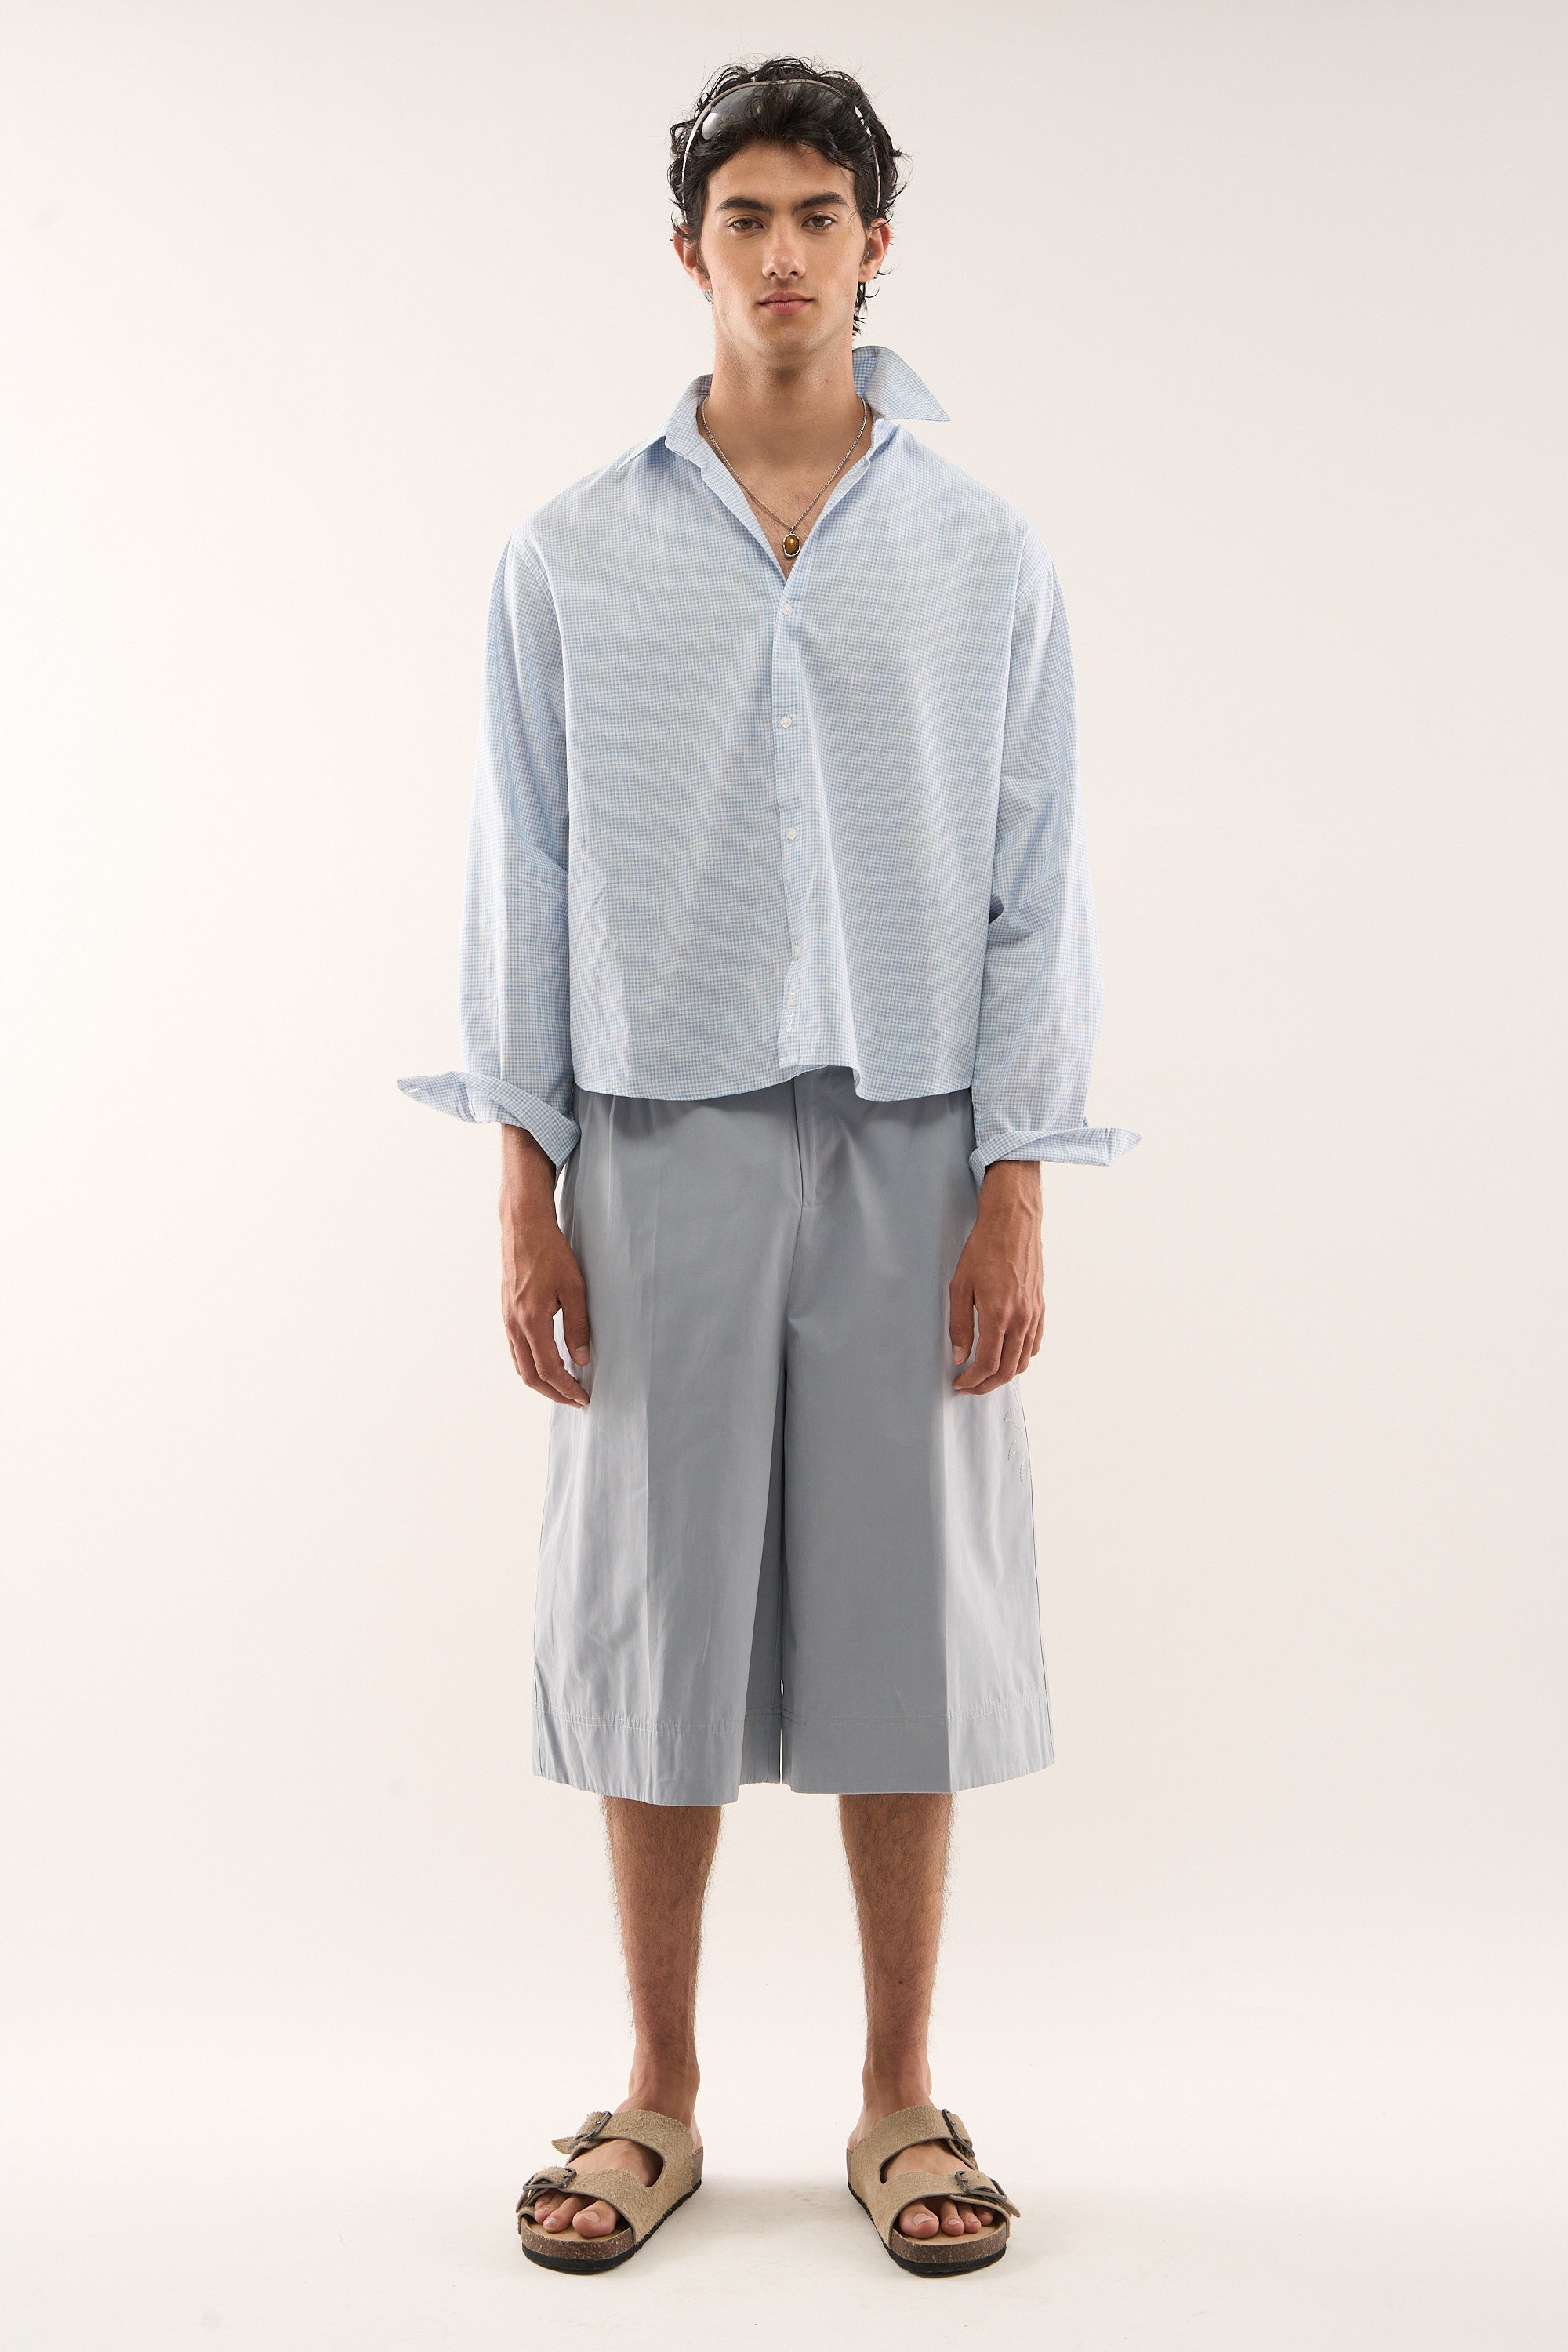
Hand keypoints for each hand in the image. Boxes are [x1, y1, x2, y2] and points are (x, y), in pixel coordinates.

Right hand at [499, 1125, 590, 1407]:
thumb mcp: (574, 1289)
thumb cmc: (551, 1253)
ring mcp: (506, 1319)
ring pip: (520, 1364)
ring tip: (565, 1386)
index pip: (548, 1369)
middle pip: (529, 1375)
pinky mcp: (506, 1313)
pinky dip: (531, 1364)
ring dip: (541, 1381)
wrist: (523, 1227)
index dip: (567, 1388)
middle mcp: (514, 1324)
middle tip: (576, 1400)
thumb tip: (582, 1360)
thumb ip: (578, 1327)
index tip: (584, 1398)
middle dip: (553, 1393)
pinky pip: (515, 1350)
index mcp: (531, 1320)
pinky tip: (548, 1362)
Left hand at [949, 1159, 1043, 1394]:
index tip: (959, 1383)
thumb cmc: (983, 1250)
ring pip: (1024, 1361)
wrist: (1014, 1223)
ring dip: (1004, 1374)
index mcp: (998, 1315)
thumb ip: (959, 1325)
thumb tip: (959, 1356)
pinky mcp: (1041, 1307)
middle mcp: (1021, 1319)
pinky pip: (1035, 1344)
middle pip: (1008, 1370)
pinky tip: (1006, 1355)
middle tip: (969, 1386)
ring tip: (985, 1375)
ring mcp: (1034, 1314)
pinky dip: (1021, 1358)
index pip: (988, 1364)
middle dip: (986, 1384)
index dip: (972, 1380)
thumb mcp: (959, 1286)